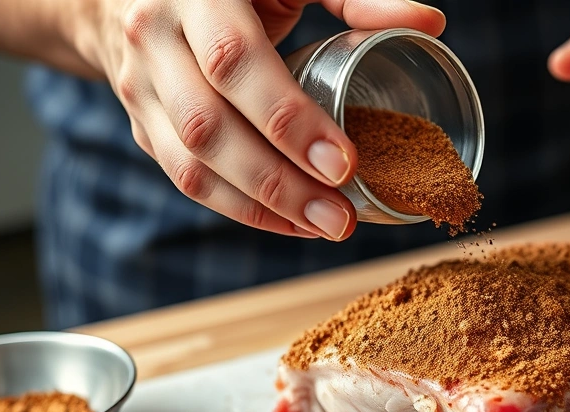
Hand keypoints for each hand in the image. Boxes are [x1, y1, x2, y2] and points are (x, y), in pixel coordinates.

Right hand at [74, 0, 444, 238]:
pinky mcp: (142, 125)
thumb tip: (429, 24)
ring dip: (261, 208)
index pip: (234, 63)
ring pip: (191, 165)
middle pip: (210, 126)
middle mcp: (154, 40)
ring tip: (324, 229)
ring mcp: (139, 88)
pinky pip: (186, 179)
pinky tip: (291, 224)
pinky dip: (240, 209)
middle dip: (280, 182)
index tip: (344, 163)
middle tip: (341, 218)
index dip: (288, 119)